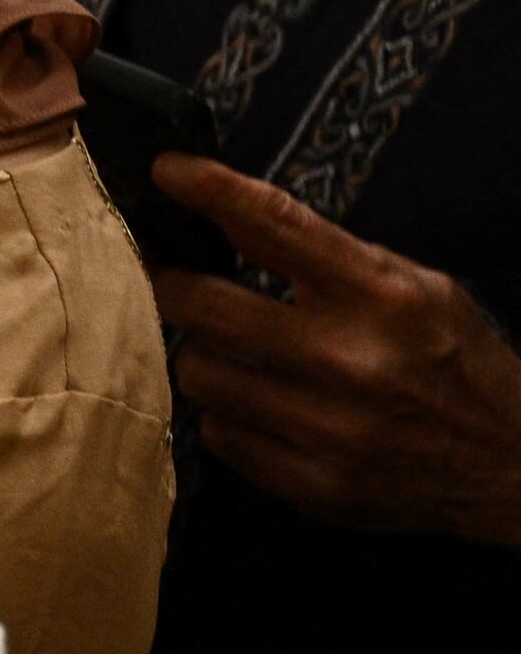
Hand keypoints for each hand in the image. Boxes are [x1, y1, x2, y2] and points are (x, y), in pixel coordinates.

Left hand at [153, 158, 520, 542]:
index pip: (276, 226)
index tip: (166, 170)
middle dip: (172, 284)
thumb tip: (234, 223)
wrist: (509, 467)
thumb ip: (335, 261)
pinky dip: (228, 414)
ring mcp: (326, 427)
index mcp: (384, 296)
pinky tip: (264, 407)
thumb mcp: (420, 291)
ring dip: (204, 354)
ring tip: (236, 352)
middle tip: (171, 276)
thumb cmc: (457, 364)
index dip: (211, 191)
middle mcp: (350, 359)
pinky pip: (218, 433)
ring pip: (198, 371)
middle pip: (203, 306)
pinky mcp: (309, 483)